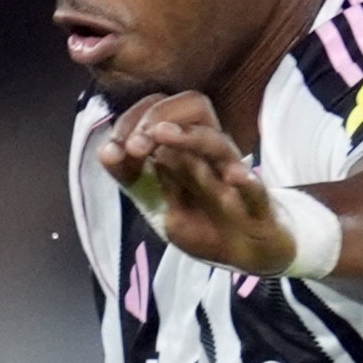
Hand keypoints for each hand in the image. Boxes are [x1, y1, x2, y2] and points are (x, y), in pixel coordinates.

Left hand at [96, 90, 314, 275]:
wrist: (247, 254)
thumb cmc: (202, 222)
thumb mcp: (158, 204)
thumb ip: (133, 179)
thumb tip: (105, 151)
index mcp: (184, 148)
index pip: (162, 109)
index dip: (135, 119)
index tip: (114, 147)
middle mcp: (209, 154)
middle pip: (195, 108)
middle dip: (159, 117)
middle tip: (135, 144)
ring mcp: (233, 176)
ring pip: (218, 144)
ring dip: (190, 137)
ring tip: (162, 135)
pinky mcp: (258, 206)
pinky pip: (256, 189)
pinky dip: (247, 182)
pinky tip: (234, 178)